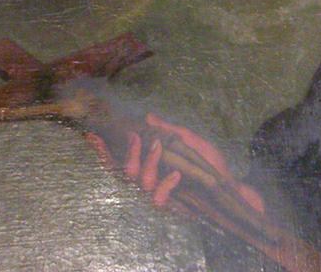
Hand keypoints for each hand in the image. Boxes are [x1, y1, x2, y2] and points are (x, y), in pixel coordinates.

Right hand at [86, 113, 263, 212]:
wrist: (228, 184)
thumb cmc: (209, 163)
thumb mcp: (190, 141)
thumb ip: (169, 131)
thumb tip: (148, 117)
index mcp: (151, 163)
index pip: (121, 158)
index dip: (103, 150)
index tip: (92, 135)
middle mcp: (151, 179)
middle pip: (124, 172)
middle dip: (127, 153)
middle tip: (136, 136)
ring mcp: (160, 192)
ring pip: (139, 182)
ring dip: (147, 162)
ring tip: (158, 146)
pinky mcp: (172, 204)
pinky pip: (158, 198)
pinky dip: (165, 185)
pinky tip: (176, 175)